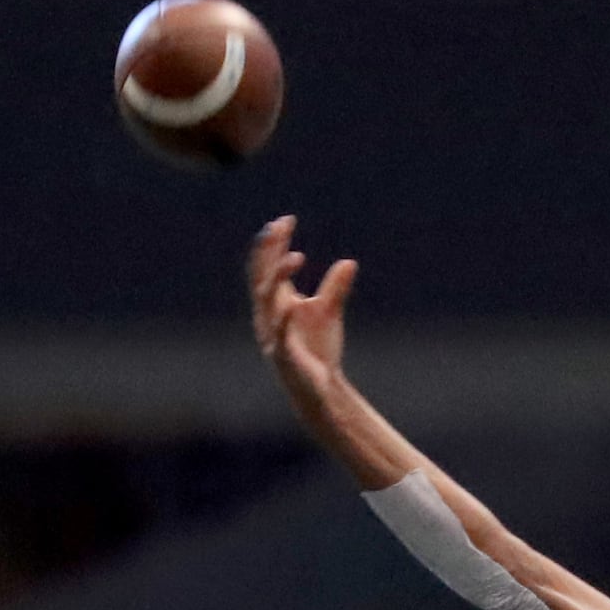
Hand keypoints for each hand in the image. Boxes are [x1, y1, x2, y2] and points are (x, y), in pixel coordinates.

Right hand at [248, 215, 357, 423]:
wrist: (320, 389)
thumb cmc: (318, 350)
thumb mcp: (329, 312)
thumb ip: (336, 287)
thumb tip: (349, 262)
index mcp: (276, 301)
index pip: (268, 265)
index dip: (274, 243)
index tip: (286, 219)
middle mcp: (267, 314)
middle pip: (261, 274)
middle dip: (268, 250)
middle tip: (279, 226)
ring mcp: (271, 333)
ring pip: (266, 299)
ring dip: (278, 275)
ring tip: (295, 256)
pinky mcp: (282, 354)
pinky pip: (279, 333)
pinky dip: (284, 317)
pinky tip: (294, 302)